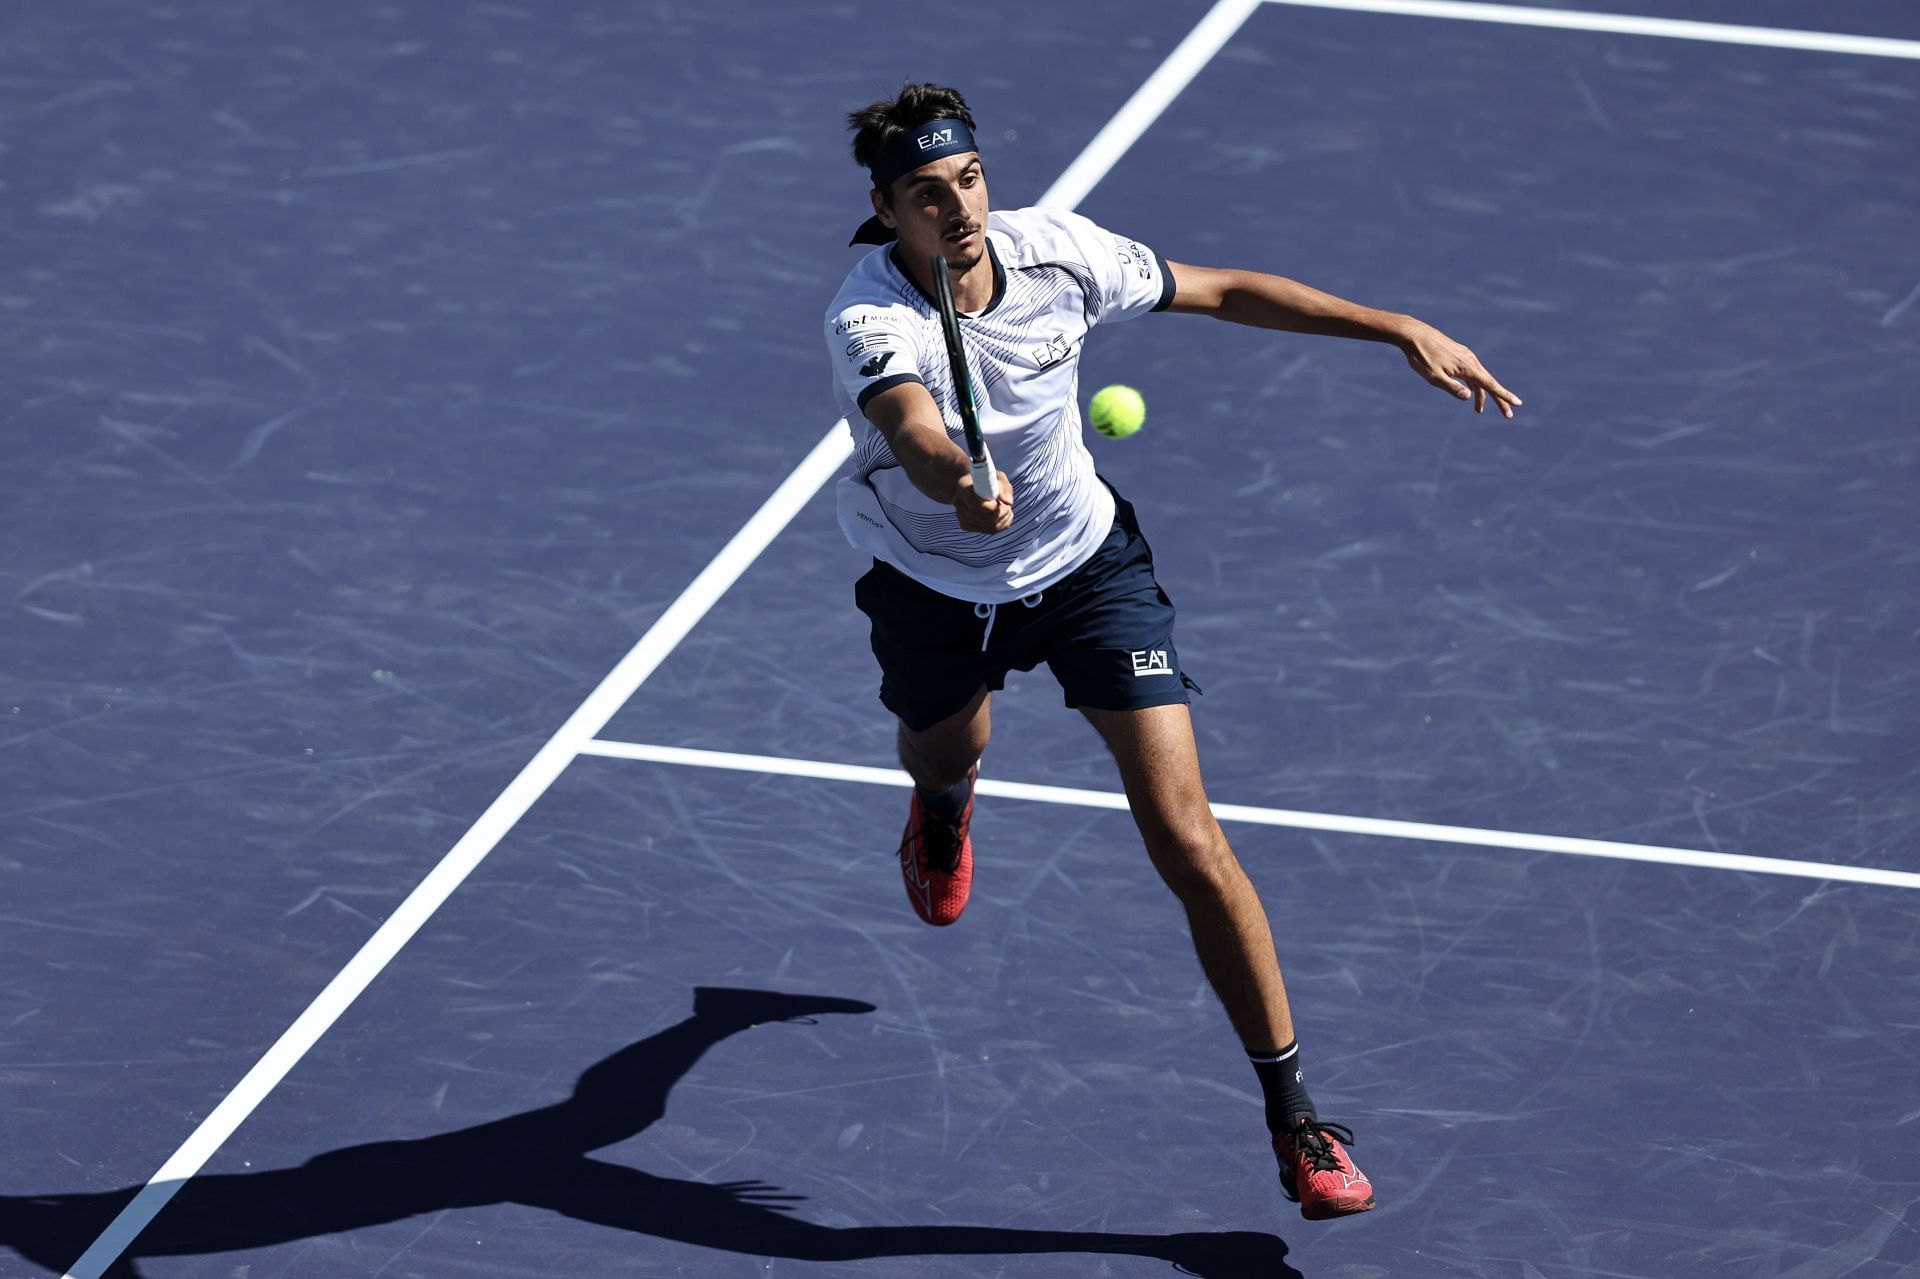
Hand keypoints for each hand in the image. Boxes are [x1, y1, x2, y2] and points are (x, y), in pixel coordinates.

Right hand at [952, 470, 1012, 532]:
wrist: (973, 485)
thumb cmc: (988, 479)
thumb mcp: (998, 478)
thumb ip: (1004, 488)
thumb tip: (1009, 502)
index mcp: (963, 487)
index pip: (976, 504)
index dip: (993, 507)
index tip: (1001, 502)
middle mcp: (958, 502)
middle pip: (986, 519)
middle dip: (1002, 514)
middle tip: (1008, 508)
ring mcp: (960, 515)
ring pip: (989, 527)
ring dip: (1003, 520)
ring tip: (1006, 509)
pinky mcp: (965, 525)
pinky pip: (987, 530)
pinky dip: (1000, 525)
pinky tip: (1001, 516)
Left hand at [1400, 321, 1522, 418]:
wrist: (1414, 334)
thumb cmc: (1422, 356)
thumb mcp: (1434, 377)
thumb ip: (1452, 388)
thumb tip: (1469, 397)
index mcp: (1467, 366)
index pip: (1490, 384)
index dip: (1504, 395)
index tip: (1518, 403)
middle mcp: (1470, 360)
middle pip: (1488, 383)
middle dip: (1499, 398)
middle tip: (1508, 415)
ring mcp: (1465, 356)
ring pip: (1478, 378)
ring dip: (1481, 394)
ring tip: (1478, 410)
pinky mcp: (1458, 354)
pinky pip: (1470, 372)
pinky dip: (1472, 384)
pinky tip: (1469, 393)